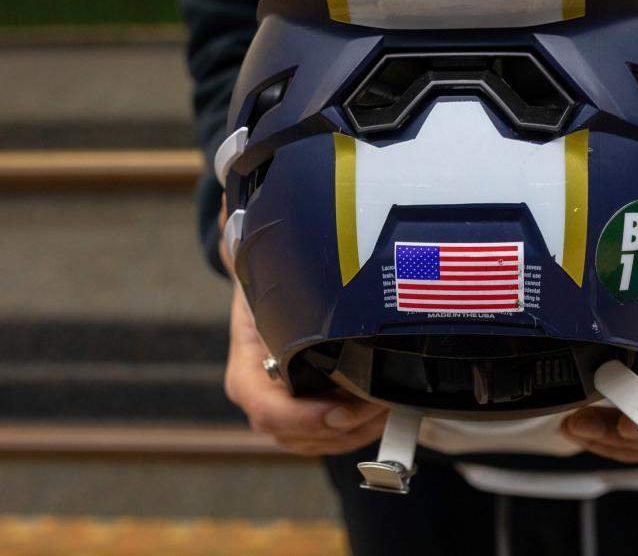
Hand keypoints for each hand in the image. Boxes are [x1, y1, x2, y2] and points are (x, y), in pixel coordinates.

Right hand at [220, 196, 387, 455]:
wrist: (271, 285)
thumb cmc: (273, 277)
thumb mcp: (266, 262)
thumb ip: (264, 246)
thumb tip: (239, 201)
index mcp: (248, 364)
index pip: (266, 410)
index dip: (305, 419)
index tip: (344, 410)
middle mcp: (262, 394)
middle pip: (299, 437)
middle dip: (346, 428)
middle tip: (385, 403)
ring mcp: (286, 408)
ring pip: (319, 443)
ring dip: (358, 431)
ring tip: (390, 404)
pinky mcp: (311, 412)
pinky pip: (332, 438)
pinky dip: (360, 430)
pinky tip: (384, 406)